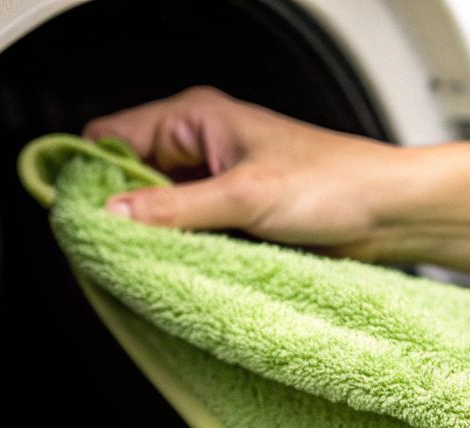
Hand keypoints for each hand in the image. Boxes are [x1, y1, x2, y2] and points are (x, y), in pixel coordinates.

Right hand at [82, 87, 414, 257]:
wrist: (390, 214)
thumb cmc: (337, 183)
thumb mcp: (245, 197)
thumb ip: (174, 210)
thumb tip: (112, 215)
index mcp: (197, 118)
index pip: (112, 136)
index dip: (90, 172)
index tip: (80, 214)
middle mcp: (200, 146)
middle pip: (128, 178)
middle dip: (121, 211)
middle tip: (114, 247)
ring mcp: (214, 184)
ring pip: (155, 211)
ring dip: (152, 236)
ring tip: (151, 260)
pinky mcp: (230, 217)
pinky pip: (184, 234)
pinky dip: (178, 251)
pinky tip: (178, 267)